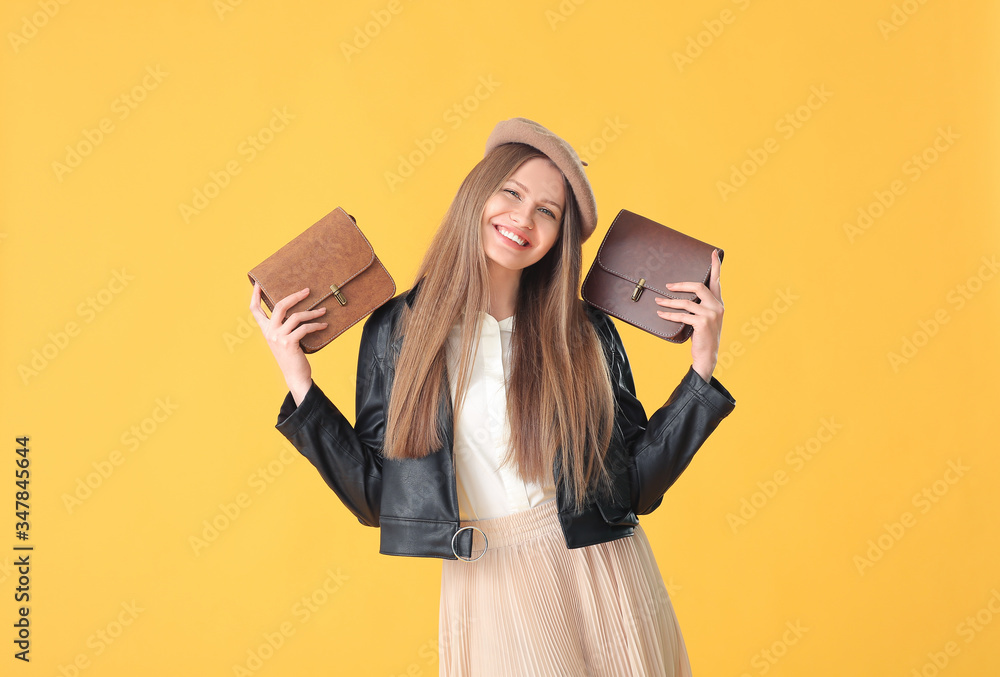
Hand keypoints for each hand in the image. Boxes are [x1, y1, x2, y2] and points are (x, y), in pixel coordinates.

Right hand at [249, 282, 327, 403]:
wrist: (295, 376)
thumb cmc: (291, 357)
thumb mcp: (283, 340)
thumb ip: (283, 327)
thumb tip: (296, 311)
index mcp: (265, 330)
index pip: (255, 310)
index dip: (255, 296)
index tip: (257, 284)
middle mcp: (269, 332)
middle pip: (279, 306)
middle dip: (294, 296)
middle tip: (307, 291)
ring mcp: (278, 337)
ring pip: (296, 317)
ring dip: (312, 313)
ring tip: (323, 311)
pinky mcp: (289, 343)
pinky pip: (304, 328)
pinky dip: (316, 325)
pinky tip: (324, 326)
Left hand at [653, 248, 723, 383]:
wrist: (707, 356)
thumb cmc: (703, 336)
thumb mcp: (706, 318)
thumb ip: (701, 306)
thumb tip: (683, 295)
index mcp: (719, 303)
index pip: (717, 281)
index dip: (715, 266)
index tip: (713, 253)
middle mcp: (717, 306)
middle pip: (699, 287)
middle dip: (681, 284)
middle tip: (668, 285)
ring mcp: (711, 315)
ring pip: (686, 302)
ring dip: (669, 301)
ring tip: (658, 301)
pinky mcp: (702, 323)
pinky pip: (681, 315)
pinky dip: (669, 314)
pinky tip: (660, 313)